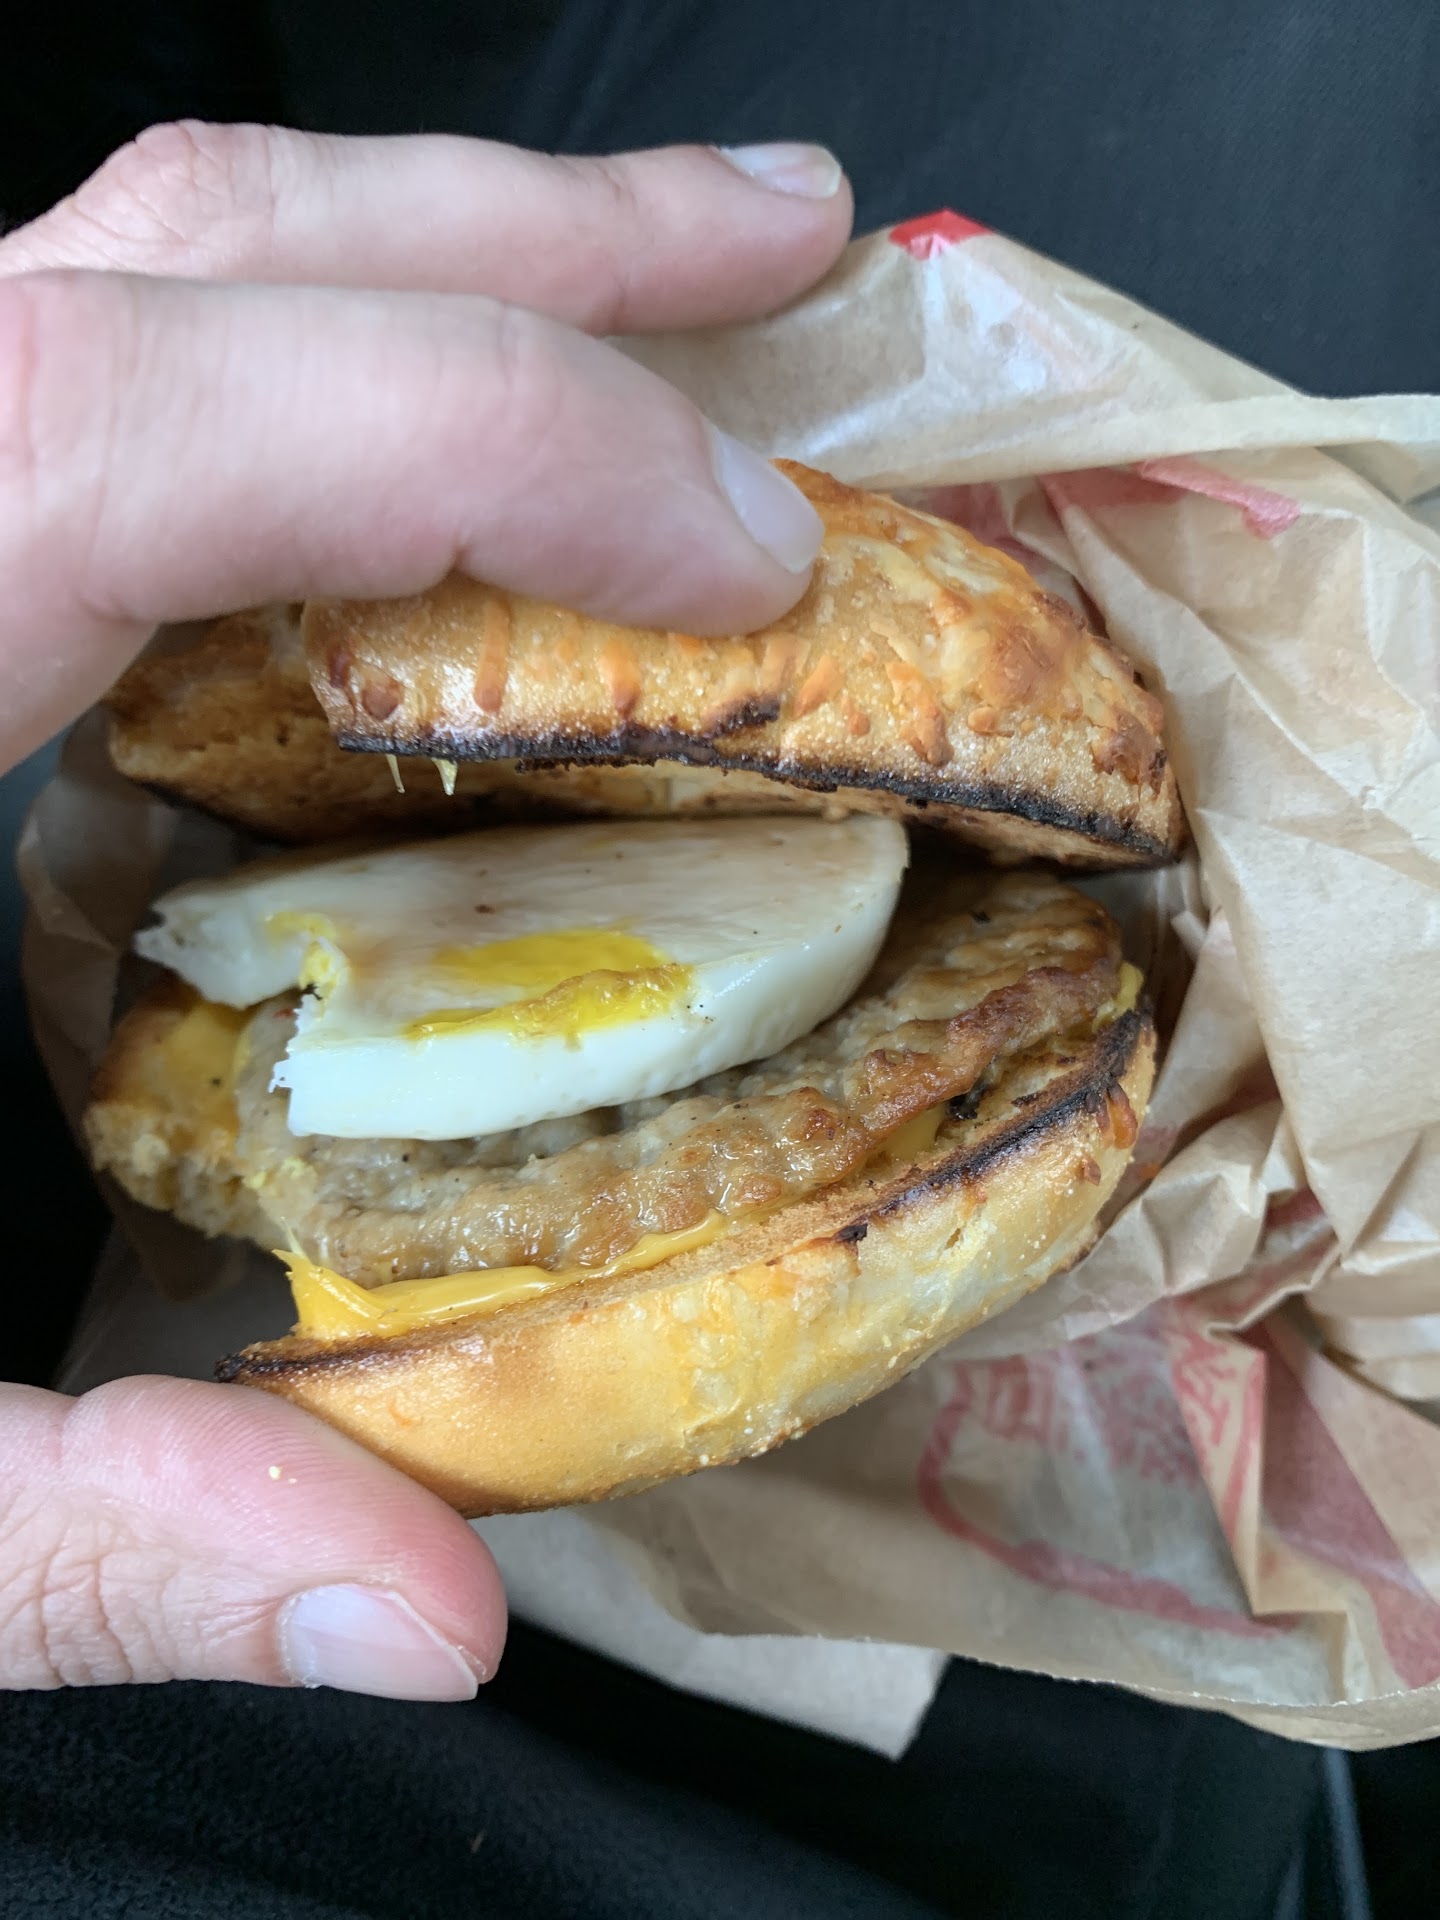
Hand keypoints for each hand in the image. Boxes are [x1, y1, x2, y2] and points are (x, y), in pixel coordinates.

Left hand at [0, 123, 851, 1695]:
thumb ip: (69, 1538)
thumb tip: (422, 1614)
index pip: (164, 423)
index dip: (504, 442)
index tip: (746, 559)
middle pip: (190, 244)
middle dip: (532, 235)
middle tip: (781, 255)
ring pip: (144, 250)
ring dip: (430, 250)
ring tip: (671, 277)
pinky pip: (102, 359)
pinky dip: (313, 364)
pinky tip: (438, 465)